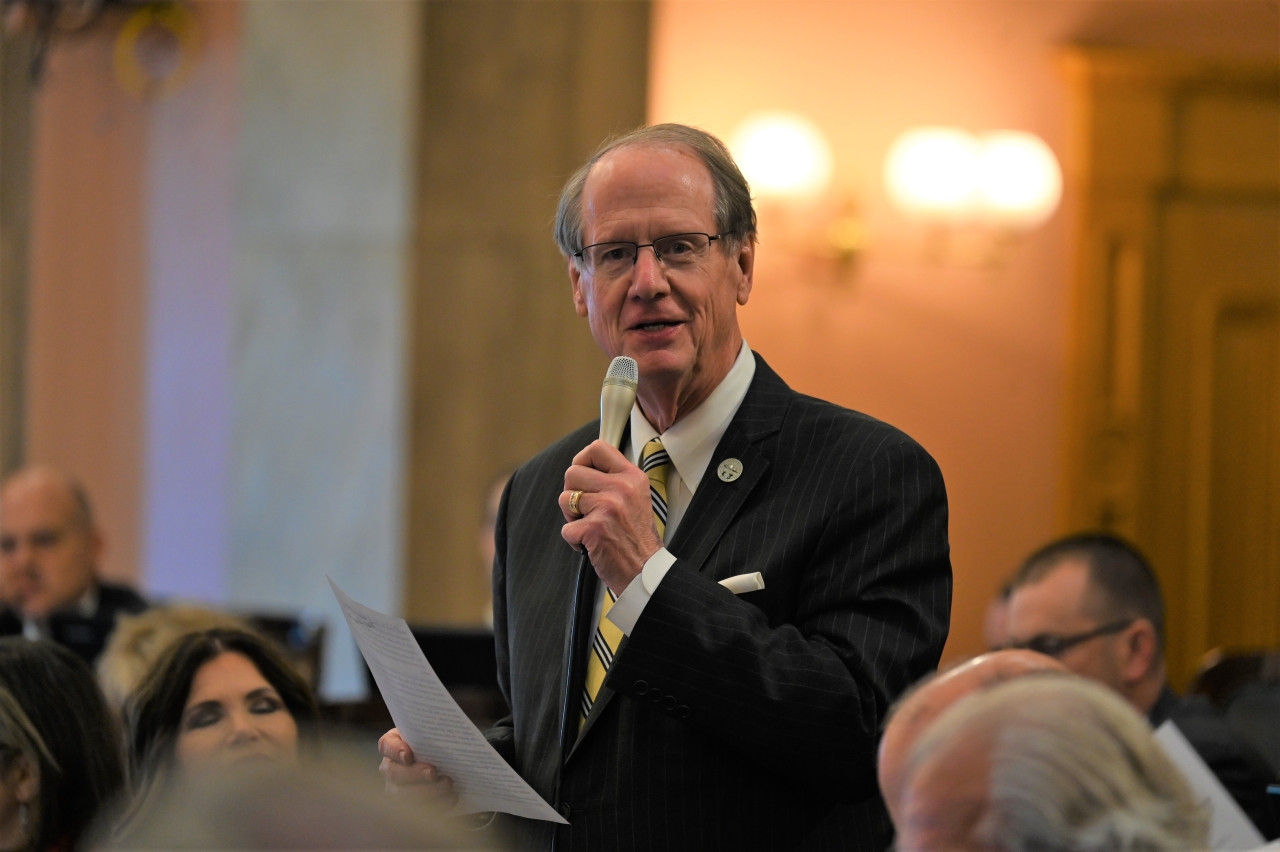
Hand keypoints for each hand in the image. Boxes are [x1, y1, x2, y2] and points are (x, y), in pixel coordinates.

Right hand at [378, 728, 457, 807]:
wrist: (442, 761)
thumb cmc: (432, 743)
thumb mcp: (429, 733)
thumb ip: (431, 731)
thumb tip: (446, 732)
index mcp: (391, 745)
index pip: (387, 746)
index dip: (396, 751)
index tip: (408, 755)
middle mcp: (389, 769)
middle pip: (396, 774)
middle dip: (415, 774)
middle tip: (433, 772)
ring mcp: (396, 791)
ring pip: (405, 796)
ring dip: (428, 791)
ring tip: (448, 784)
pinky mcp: (409, 808)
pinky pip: (419, 811)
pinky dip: (438, 805)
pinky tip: (452, 797)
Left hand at [559, 440, 662, 594]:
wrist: (645, 571)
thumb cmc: (636, 537)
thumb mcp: (637, 497)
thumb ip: (615, 479)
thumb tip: (584, 466)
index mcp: (632, 477)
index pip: (597, 448)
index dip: (582, 460)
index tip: (583, 477)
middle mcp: (621, 488)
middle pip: (572, 472)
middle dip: (572, 492)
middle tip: (586, 510)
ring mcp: (608, 507)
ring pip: (564, 499)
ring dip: (571, 517)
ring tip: (589, 526)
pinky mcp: (594, 528)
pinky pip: (566, 528)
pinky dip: (574, 540)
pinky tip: (591, 544)